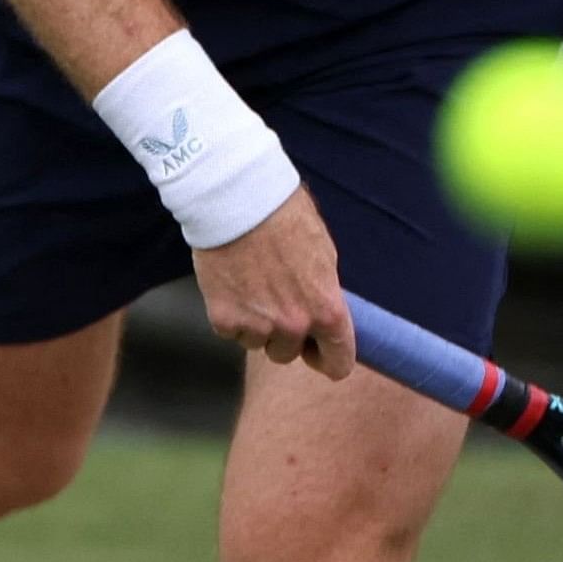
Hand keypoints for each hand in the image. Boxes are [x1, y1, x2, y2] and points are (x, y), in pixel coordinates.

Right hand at [189, 186, 353, 378]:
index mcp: (327, 309)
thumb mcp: (324, 254)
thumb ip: (324, 293)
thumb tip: (323, 314)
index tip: (320, 353)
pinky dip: (231, 315)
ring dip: (256, 325)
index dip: (330, 360)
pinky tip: (232, 284)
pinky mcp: (224, 319)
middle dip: (284, 334)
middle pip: (289, 354)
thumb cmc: (285, 216)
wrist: (238, 199)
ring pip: (258, 344)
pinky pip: (232, 332)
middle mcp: (293, 325)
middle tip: (275, 301)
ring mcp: (257, 325)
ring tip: (252, 287)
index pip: (338, 362)